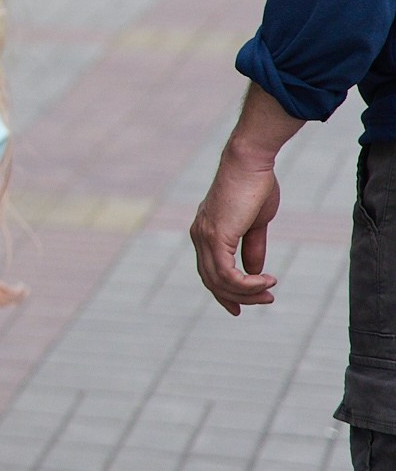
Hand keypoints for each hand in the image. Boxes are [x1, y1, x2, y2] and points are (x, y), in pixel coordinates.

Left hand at [190, 84, 307, 314]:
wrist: (250, 162)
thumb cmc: (255, 186)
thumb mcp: (255, 224)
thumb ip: (252, 247)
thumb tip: (255, 271)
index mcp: (205, 233)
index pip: (208, 271)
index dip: (225, 293)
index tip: (242, 307)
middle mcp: (199, 236)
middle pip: (212, 281)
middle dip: (239, 297)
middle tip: (267, 300)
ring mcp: (204, 237)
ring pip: (219, 282)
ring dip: (248, 292)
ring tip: (270, 292)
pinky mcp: (215, 236)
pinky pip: (228, 274)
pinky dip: (247, 284)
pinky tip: (267, 280)